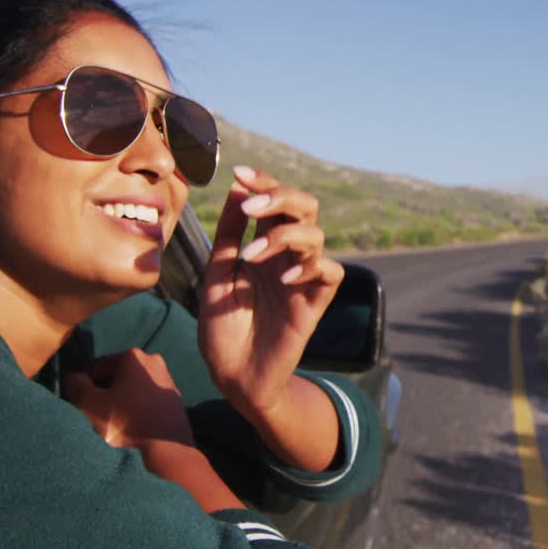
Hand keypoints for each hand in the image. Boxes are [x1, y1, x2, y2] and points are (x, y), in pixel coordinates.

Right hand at [63, 349, 193, 448]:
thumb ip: (76, 386)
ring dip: (120, 402)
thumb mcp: (91, 404)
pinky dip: (136, 408)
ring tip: (116, 424)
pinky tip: (133, 426)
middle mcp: (152, 360)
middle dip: (104, 394)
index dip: (84, 389)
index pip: (94, 369)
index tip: (83, 407)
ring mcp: (167, 378)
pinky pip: (146, 399)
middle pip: (114, 378)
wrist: (168, 447)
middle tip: (98, 417)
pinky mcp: (174, 397)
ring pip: (131, 389)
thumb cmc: (126, 422)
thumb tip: (74, 378)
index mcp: (132, 356)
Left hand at [199, 166, 344, 418]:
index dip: (264, 182)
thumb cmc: (223, 326)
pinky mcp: (315, 304)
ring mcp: (303, 279)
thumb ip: (228, 233)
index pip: (274, 202)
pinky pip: (330, 273)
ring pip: (317, 236)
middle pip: (305, 208)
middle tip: (250, 210)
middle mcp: (287, 256)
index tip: (240, 173)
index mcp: (264, 244)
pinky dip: (310, 268)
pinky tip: (283, 280)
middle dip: (280, 198)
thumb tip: (236, 188)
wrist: (233, 375)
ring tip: (253, 257)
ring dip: (284, 237)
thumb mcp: (216, 274)